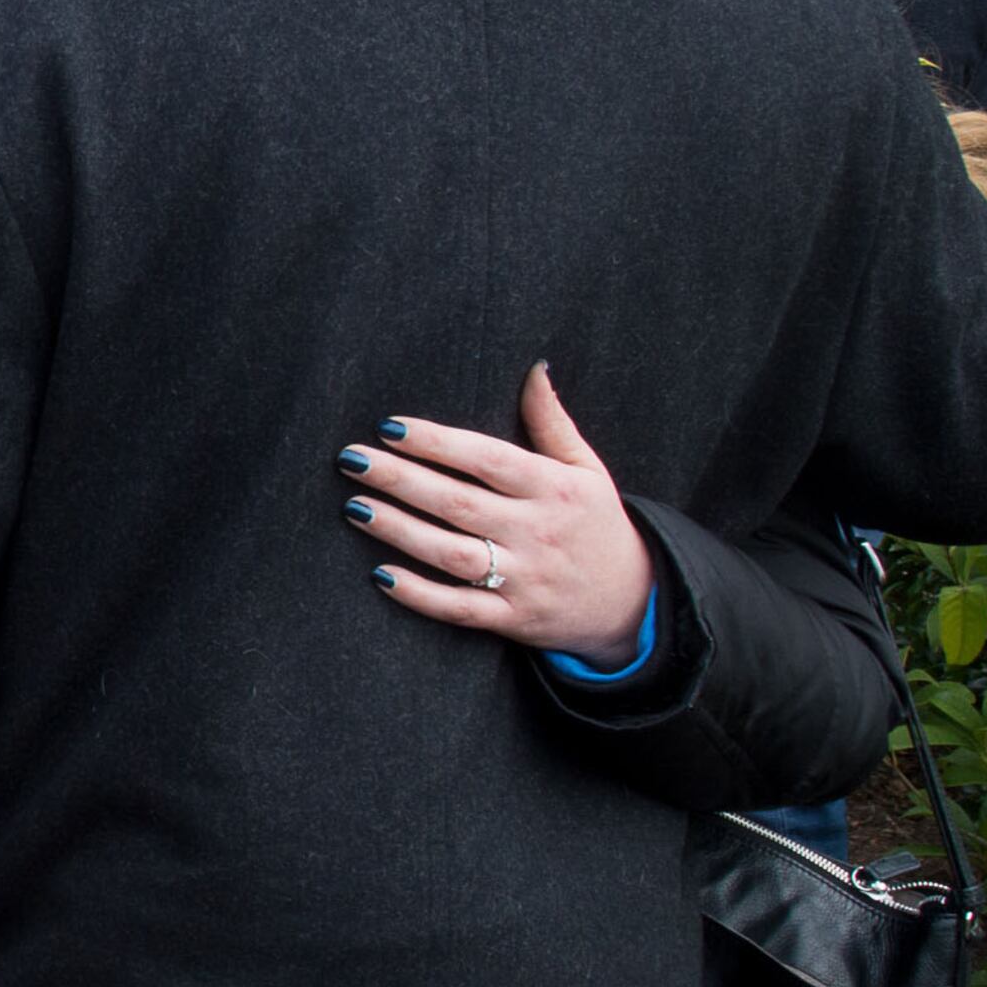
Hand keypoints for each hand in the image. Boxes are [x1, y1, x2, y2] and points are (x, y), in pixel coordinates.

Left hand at [345, 364, 655, 666]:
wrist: (635, 602)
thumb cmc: (597, 525)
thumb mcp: (586, 470)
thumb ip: (552, 422)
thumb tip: (534, 368)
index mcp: (554, 490)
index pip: (488, 459)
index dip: (437, 442)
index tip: (389, 427)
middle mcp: (538, 532)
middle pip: (458, 503)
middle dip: (400, 479)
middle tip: (351, 459)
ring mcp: (525, 579)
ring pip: (452, 554)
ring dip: (400, 530)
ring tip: (355, 507)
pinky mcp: (513, 618)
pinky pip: (460, 608)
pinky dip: (420, 595)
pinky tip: (380, 575)